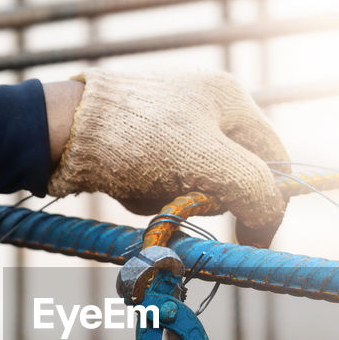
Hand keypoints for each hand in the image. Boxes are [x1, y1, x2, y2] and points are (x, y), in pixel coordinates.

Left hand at [45, 70, 289, 246]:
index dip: (270, 203)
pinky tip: (133, 187)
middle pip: (238, 172)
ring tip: (151, 189)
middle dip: (214, 197)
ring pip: (202, 183)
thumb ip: (254, 187)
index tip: (251, 240)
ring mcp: (178, 122)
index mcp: (233, 99)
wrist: (62, 131)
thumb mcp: (210, 164)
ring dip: (182, 199)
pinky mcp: (148, 142)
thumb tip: (271, 215)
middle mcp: (210, 105)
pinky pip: (167, 184)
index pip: (276, 161)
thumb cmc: (138, 141)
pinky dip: (156, 196)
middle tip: (186, 201)